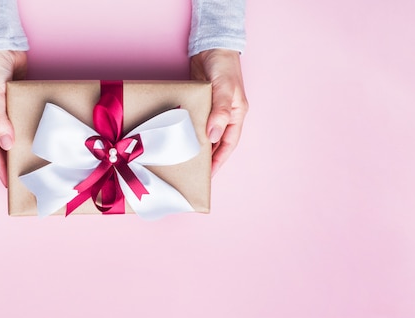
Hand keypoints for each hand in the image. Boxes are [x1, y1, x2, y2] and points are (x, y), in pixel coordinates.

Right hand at [0, 50, 27, 186]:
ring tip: (36, 164)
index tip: (9, 183)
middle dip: (12, 162)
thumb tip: (7, 144)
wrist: (3, 44)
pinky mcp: (18, 104)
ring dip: (24, 148)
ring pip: (14, 136)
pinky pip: (24, 123)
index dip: (0, 167)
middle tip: (25, 178)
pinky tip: (42, 141)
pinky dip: (32, 132)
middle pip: (2, 146)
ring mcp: (5, 112)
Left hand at [191, 49, 247, 175]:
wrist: (211, 45)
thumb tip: (213, 135)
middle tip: (193, 171)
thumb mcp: (225, 89)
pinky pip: (193, 122)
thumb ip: (220, 111)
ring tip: (184, 159)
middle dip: (207, 158)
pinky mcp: (199, 104)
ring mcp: (212, 110)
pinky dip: (187, 131)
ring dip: (196, 145)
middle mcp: (225, 116)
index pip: (228, 144)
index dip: (219, 161)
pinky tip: (178, 138)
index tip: (208, 174)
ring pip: (204, 134)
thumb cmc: (224, 65)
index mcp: (236, 115)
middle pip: (216, 143)